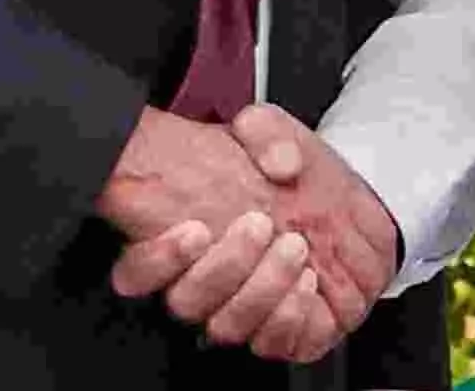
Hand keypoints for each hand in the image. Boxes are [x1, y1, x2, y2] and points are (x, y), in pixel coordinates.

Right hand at [98, 108, 343, 361]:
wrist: (337, 204)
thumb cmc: (290, 172)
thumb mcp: (275, 135)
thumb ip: (265, 132)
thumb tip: (278, 161)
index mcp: (182, 241)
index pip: (136, 271)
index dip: (157, 260)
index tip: (196, 229)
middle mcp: (201, 284)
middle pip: (186, 301)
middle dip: (225, 265)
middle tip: (260, 225)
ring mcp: (235, 312)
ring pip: (226, 326)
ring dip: (261, 289)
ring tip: (294, 248)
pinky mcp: (274, 332)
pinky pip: (270, 343)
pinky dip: (288, 317)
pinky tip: (306, 283)